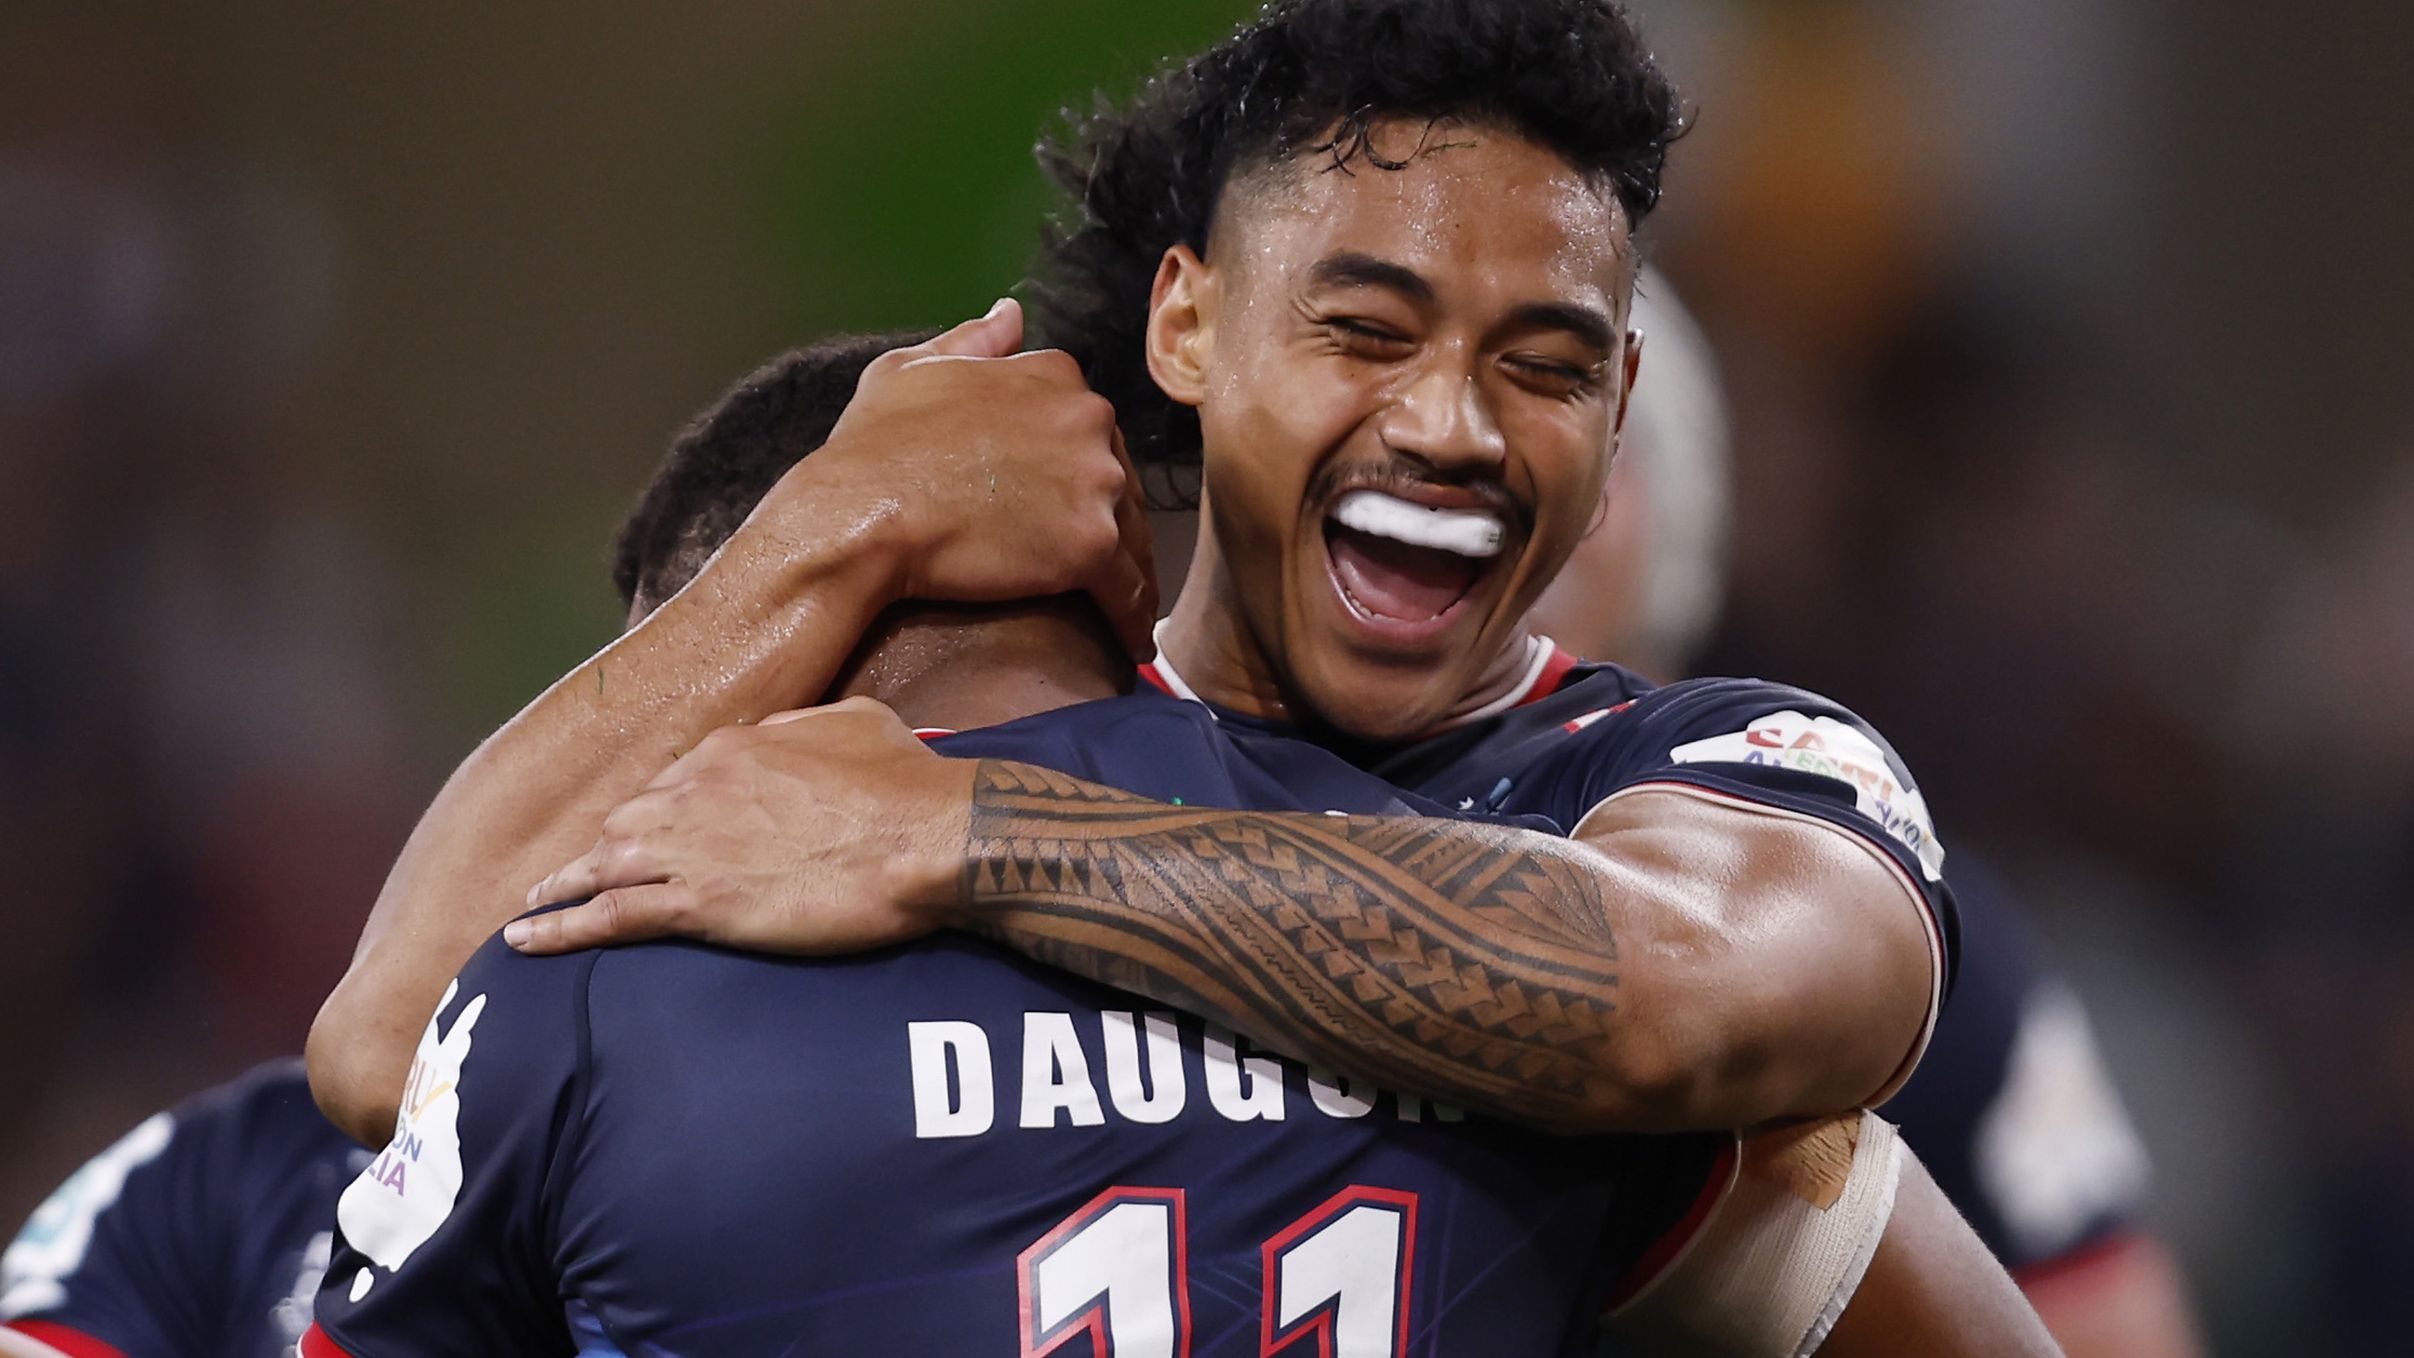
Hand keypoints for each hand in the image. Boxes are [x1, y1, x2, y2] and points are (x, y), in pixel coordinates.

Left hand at [507, 698, 975, 955]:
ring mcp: (691, 847)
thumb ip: (804, 728)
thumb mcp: (856, 722)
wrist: (928, 838)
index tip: (651, 833)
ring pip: (602, 865)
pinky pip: (609, 916)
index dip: (657, 812)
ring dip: (562, 888)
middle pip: (627, 821)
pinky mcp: (699, 904)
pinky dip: (562, 929)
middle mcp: (694, 790)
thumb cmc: (907, 784)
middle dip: (602, 849)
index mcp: (731, 747)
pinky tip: (527, 941)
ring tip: (531, 909)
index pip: (672, 781)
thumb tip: (787, 737)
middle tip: (577, 875)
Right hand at [768, 298, 1158, 657]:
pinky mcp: (1091, 547)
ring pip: (1131, 537)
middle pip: (1119, 481)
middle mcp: (1089, 419)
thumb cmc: (873, 446)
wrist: (859, 515)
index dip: (1079, 472)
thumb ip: (972, 342)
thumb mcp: (911, 369)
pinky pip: (1127, 591)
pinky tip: (1129, 644)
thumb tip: (1011, 313)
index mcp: (1055, 375)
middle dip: (1109, 521)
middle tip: (1093, 567)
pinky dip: (1131, 619)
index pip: (1091, 429)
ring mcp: (1095, 482)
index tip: (1068, 506)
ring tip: (1120, 610)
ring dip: (1128, 573)